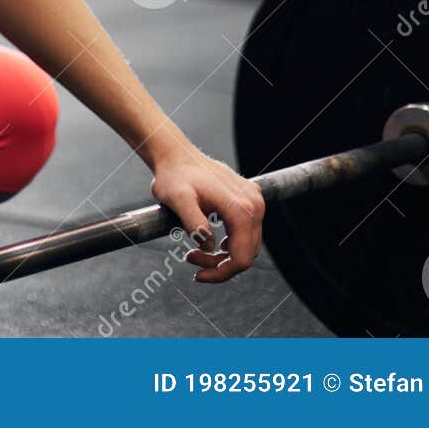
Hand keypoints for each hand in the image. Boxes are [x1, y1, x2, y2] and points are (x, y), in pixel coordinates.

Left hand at [149, 145, 265, 282]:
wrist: (176, 154)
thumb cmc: (174, 176)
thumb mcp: (177, 199)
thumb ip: (193, 222)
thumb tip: (208, 246)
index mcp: (242, 209)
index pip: (242, 258)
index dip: (221, 273)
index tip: (197, 275)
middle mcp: (255, 205)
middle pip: (246, 253)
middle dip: (220, 265)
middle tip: (190, 259)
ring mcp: (254, 200)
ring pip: (247, 244)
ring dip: (223, 255)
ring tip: (195, 252)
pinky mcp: (249, 198)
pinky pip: (246, 231)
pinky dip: (230, 243)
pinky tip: (210, 243)